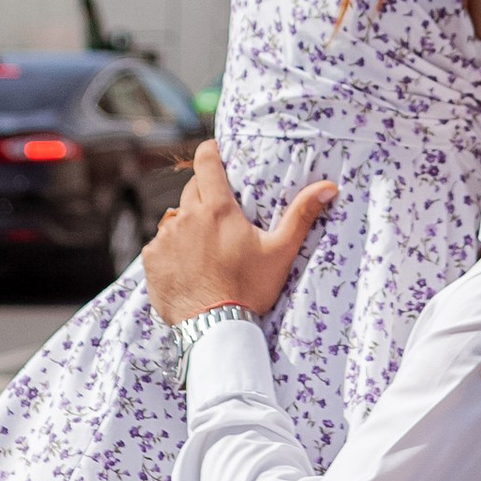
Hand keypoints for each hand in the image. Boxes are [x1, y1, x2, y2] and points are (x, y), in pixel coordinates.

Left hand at [145, 138, 336, 325]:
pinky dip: (171, 251)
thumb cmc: (250, 288)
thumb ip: (302, 215)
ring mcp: (165, 238)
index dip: (209, 152)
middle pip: (191, 190)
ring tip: (205, 250)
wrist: (215, 328)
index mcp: (217, 209)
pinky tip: (187, 269)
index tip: (214, 152)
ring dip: (187, 226)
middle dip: (204, 196)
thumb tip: (329, 187)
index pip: (206, 161)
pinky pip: (159, 245)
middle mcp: (187, 216)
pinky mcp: (151, 259)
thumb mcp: (280, 251)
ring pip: (175, 219)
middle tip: (220, 218)